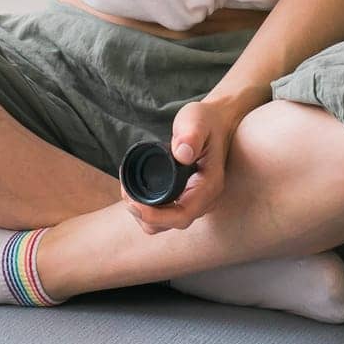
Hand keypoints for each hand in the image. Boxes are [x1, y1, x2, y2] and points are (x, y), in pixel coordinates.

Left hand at [122, 100, 239, 235]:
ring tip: (128, 190)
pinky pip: (166, 213)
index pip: (182, 215)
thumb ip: (191, 134)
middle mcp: (205, 199)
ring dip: (144, 213)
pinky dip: (148, 208)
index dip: (155, 216)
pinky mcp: (187, 197)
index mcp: (210, 186)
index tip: (133, 202)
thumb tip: (182, 155)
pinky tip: (136, 191)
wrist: (217, 121)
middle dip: (144, 214)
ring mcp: (197, 200)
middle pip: (171, 223)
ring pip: (166, 222)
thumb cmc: (206, 120)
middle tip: (125, 191)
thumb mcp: (197, 120)